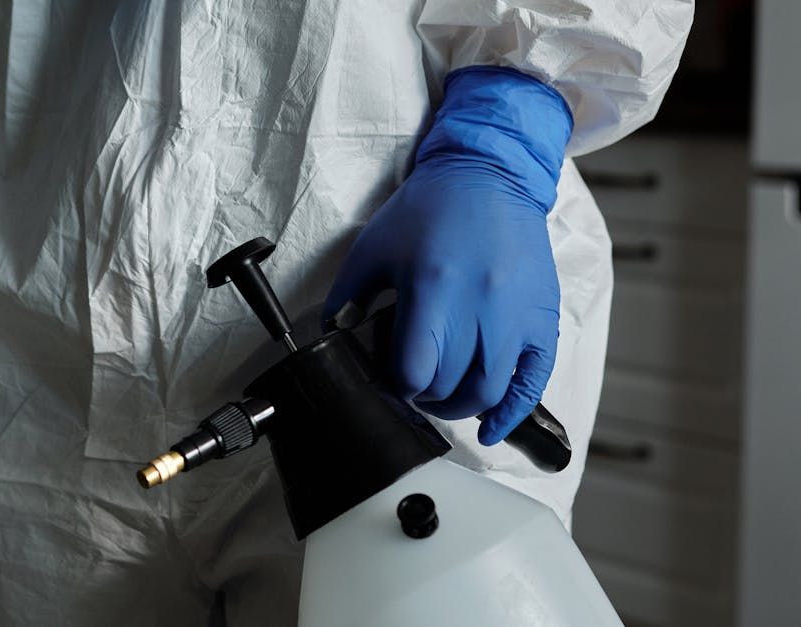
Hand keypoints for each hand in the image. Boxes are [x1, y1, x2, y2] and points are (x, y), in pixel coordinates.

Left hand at [323, 67, 570, 444]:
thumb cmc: (430, 209)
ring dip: (462, 410)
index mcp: (433, 288)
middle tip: (413, 389)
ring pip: (491, 392)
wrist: (491, 175)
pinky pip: (534, 380)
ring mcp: (516, 315)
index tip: (390, 385)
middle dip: (426, 399)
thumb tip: (332, 338)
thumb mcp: (373, 247)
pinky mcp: (543, 318)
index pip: (415, 371)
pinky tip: (492, 428)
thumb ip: (347, 296)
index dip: (398, 389)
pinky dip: (513, 412)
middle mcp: (480, 306)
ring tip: (444, 401)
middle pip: (451, 387)